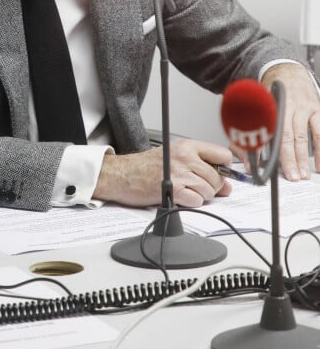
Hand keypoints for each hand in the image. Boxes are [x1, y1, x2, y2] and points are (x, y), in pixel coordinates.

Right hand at [93, 139, 232, 207]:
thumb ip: (202, 167)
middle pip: (218, 177)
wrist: (122, 174)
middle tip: (197, 187)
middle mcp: (185, 156)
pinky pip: (197, 201)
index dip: (226, 168)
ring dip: (201, 196)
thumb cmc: (146, 166)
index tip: (223, 175)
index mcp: (187, 146)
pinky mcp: (173, 190)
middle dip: (212, 187)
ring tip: (186, 191)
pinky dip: (192, 203)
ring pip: (209, 190)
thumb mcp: (175, 157)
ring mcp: (179, 173)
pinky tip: (181, 197)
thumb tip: (227, 185)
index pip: (223, 155)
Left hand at [261, 62, 319, 180]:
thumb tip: (248, 161)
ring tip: (305, 174)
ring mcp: (305, 108)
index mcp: (271, 106)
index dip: (266, 151)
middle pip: (288, 136)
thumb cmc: (272, 93)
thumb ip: (253, 131)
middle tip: (291, 176)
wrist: (288, 71)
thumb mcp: (258, 106)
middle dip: (290, 159)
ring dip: (305, 157)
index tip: (266, 168)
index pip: (267, 132)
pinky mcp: (317, 109)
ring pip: (305, 136)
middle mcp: (289, 106)